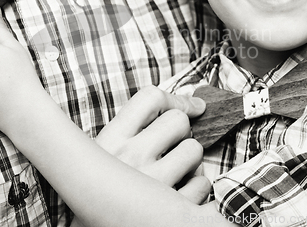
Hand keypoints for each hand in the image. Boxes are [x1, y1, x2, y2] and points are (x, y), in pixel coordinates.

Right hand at [95, 86, 210, 203]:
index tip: (194, 107)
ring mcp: (150, 184)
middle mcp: (129, 157)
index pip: (150, 97)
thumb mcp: (104, 151)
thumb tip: (185, 106)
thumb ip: (132, 129)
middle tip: (173, 145)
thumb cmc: (103, 186)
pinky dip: (198, 186)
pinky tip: (182, 191)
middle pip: (178, 121)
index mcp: (111, 138)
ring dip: (192, 160)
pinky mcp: (170, 210)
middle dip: (183, 132)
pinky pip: (202, 184)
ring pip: (194, 151)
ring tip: (177, 169)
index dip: (178, 98)